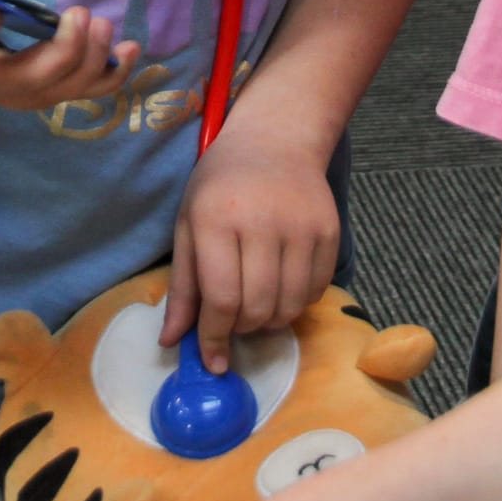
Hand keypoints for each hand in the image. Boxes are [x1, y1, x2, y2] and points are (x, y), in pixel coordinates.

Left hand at [160, 121, 340, 373]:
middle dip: (242, 329)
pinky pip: (316, 290)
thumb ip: (182, 286)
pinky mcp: (330, 230)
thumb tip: (171, 342)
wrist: (276, 140)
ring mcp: (301, 226)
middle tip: (234, 322)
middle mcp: (262, 222)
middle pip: (257, 307)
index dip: (214, 338)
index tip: (213, 360)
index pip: (221, 298)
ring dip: (271, 321)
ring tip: (258, 306)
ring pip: (290, 305)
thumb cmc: (222, 184)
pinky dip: (298, 303)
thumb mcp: (188, 225)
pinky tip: (283, 287)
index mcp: (218, 220)